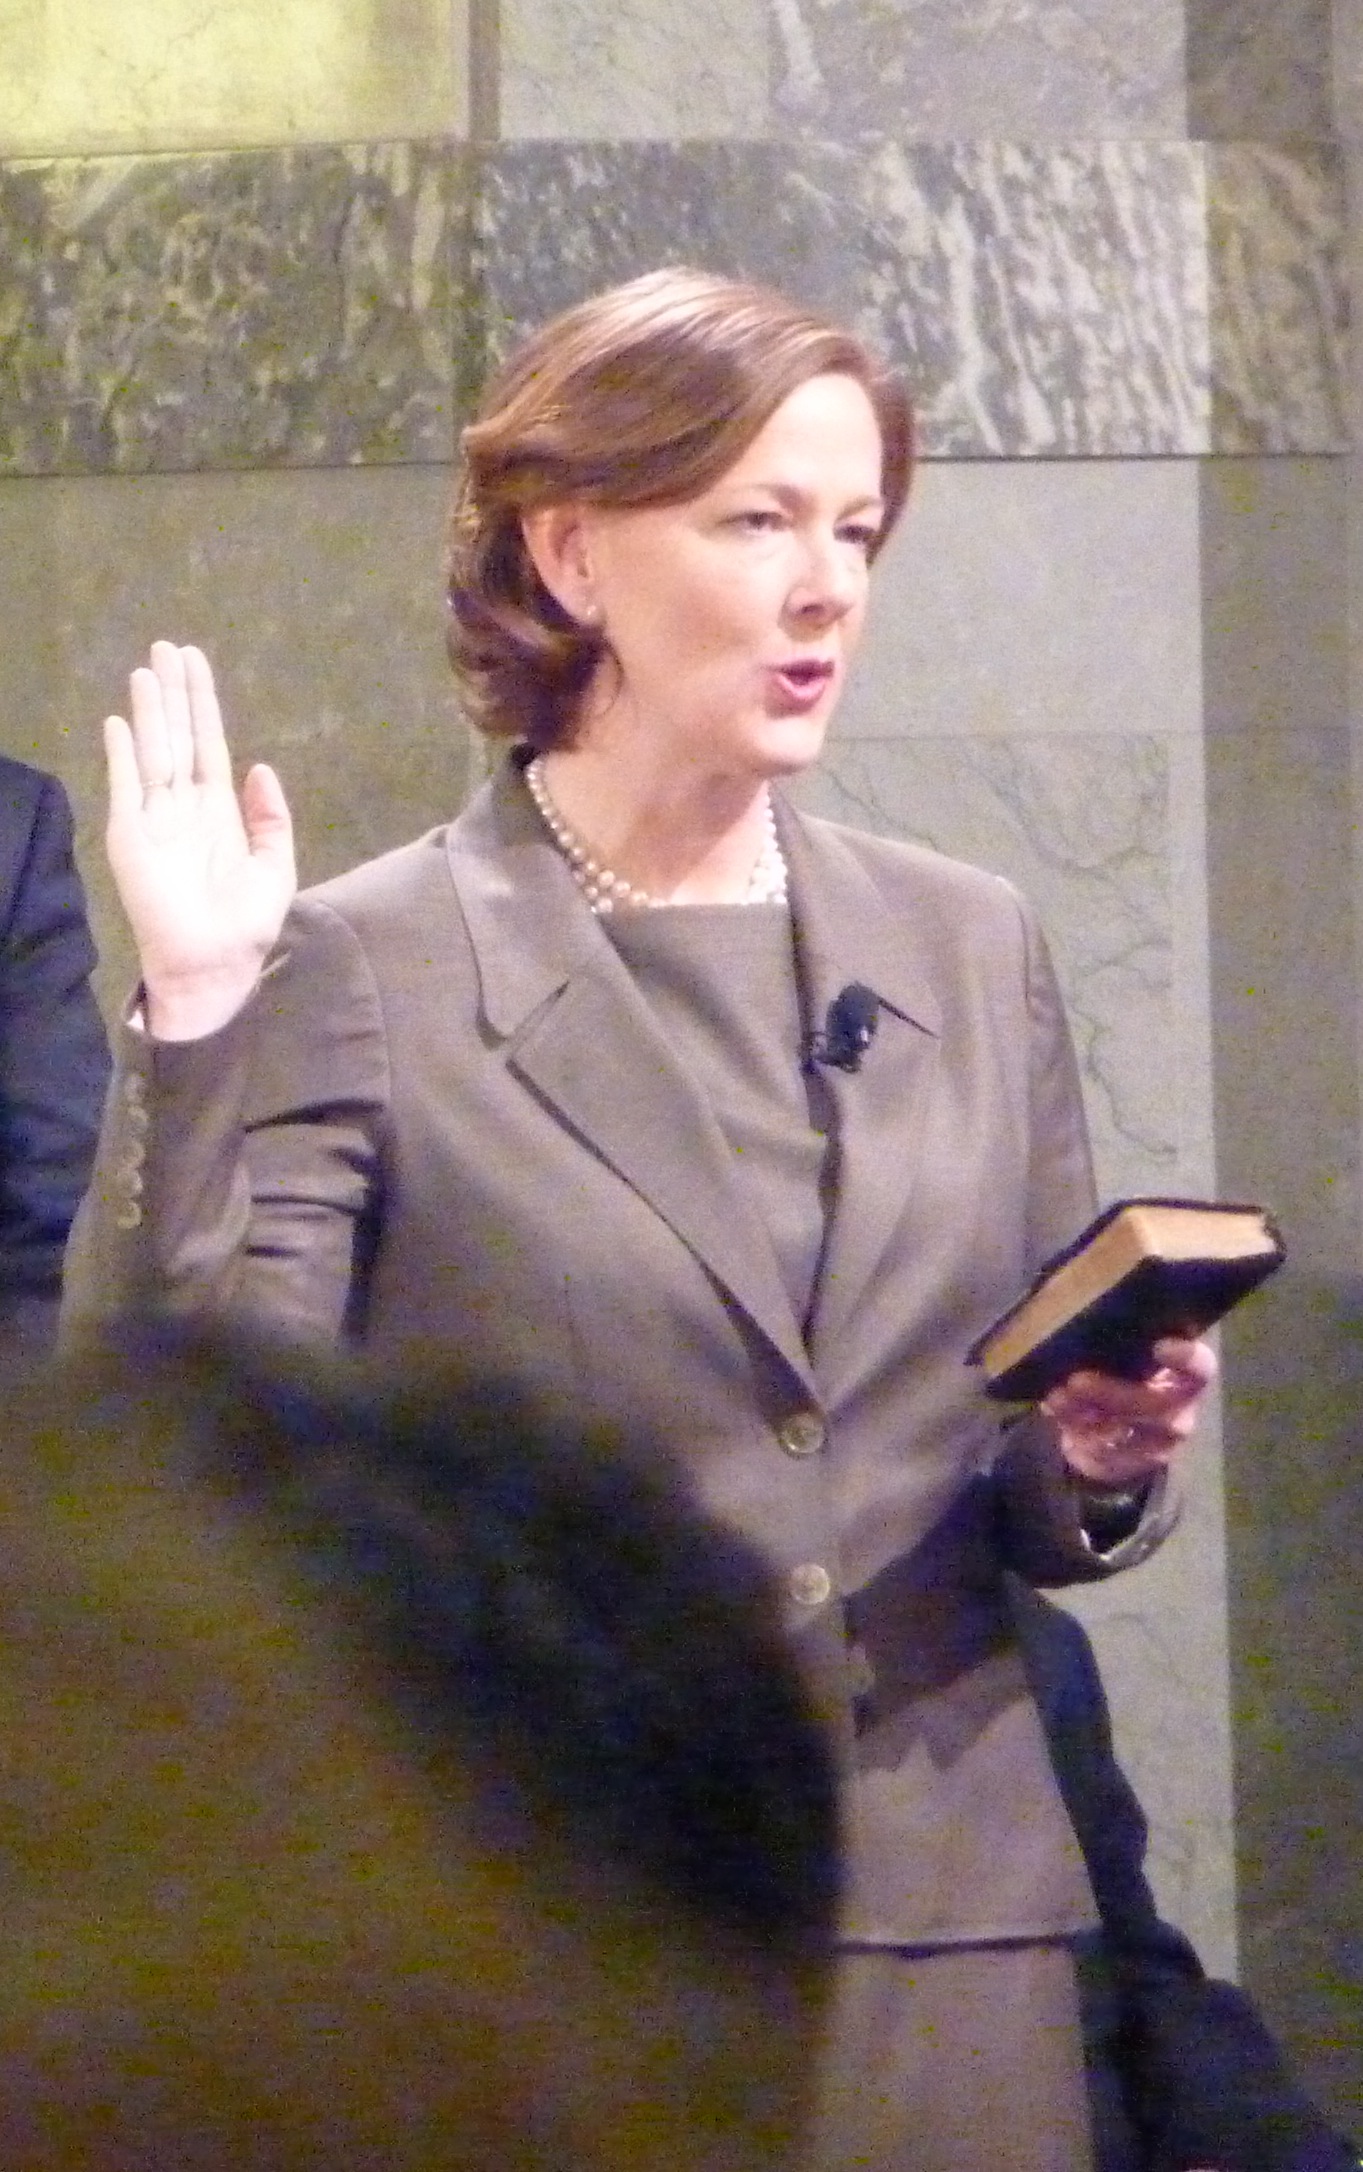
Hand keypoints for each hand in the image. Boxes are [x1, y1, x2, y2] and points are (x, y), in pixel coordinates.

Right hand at [105, 642, 295, 1039]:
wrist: (214, 966)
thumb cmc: (244, 924)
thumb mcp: (275, 867)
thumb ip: (271, 818)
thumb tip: (260, 768)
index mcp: (218, 812)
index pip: (208, 744)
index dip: (203, 704)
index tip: (195, 662)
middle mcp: (183, 807)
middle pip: (178, 737)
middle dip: (175, 693)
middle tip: (168, 646)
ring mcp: (154, 819)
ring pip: (153, 752)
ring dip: (150, 711)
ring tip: (147, 669)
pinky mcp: (131, 837)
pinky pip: (125, 787)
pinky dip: (122, 755)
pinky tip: (120, 722)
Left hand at [1041, 1335, 1217, 1486]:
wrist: (1114, 1424)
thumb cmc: (1120, 1371)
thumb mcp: (1122, 1353)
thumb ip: (1115, 1343)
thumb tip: (1079, 1326)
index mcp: (1183, 1373)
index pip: (1200, 1367)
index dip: (1186, 1358)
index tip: (1160, 1346)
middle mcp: (1181, 1408)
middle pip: (1158, 1405)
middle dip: (1114, 1393)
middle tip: (1077, 1380)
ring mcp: (1162, 1441)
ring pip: (1129, 1432)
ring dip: (1087, 1414)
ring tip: (1057, 1397)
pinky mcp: (1135, 1463)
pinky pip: (1108, 1453)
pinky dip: (1077, 1431)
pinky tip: (1057, 1413)